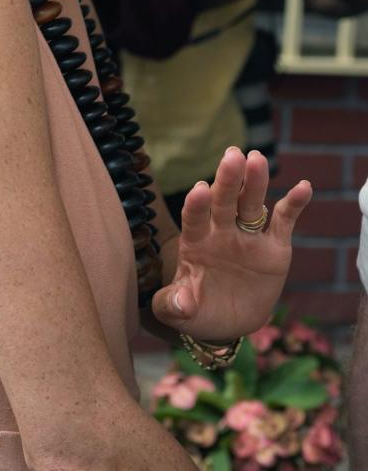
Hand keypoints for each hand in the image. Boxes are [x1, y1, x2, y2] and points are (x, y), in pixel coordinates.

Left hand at [152, 148, 311, 341]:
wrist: (228, 321)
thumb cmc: (198, 311)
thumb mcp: (181, 313)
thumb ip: (173, 305)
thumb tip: (180, 303)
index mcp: (196, 241)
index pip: (195, 218)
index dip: (197, 205)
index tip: (200, 189)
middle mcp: (221, 231)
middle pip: (224, 201)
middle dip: (228, 179)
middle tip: (232, 155)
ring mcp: (248, 236)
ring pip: (252, 203)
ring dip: (255, 182)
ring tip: (257, 159)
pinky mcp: (274, 246)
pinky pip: (284, 220)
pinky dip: (294, 204)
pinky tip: (304, 187)